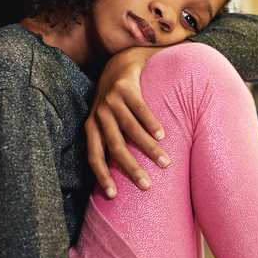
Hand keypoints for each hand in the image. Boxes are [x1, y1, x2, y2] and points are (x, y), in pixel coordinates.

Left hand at [85, 46, 171, 196]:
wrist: (121, 60)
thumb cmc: (117, 99)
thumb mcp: (107, 119)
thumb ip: (112, 140)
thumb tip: (123, 174)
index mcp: (92, 126)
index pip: (94, 157)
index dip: (103, 176)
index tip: (114, 196)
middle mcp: (99, 114)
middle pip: (115, 147)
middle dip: (131, 168)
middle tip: (147, 186)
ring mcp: (111, 100)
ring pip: (130, 130)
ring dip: (149, 149)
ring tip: (165, 163)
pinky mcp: (125, 86)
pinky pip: (139, 109)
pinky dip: (151, 123)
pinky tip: (162, 136)